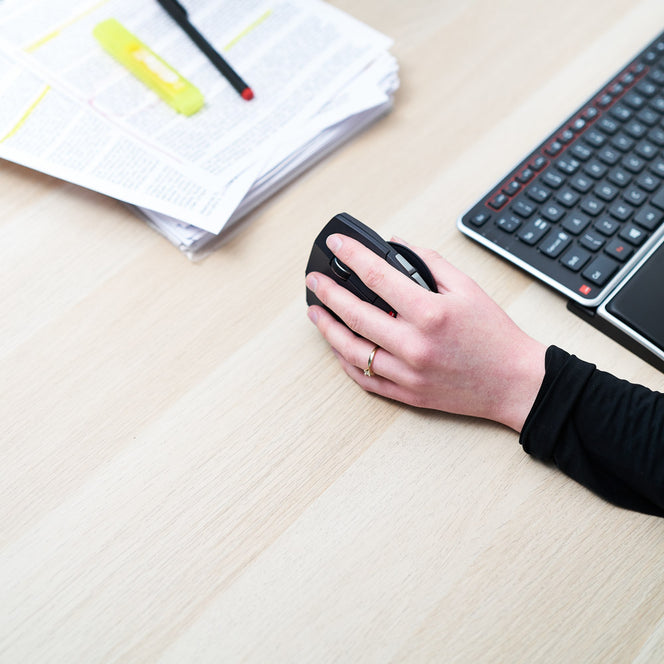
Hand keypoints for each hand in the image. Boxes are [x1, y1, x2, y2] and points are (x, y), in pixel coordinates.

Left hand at [305, 234, 546, 431]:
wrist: (515, 382)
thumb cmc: (494, 334)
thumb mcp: (467, 287)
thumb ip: (428, 262)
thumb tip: (394, 246)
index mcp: (430, 313)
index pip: (378, 276)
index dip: (352, 255)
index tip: (335, 244)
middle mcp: (414, 345)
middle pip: (355, 314)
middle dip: (328, 293)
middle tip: (314, 281)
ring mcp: (408, 373)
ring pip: (351, 350)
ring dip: (328, 329)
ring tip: (316, 313)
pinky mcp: (407, 394)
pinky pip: (365, 379)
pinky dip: (346, 361)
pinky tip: (337, 346)